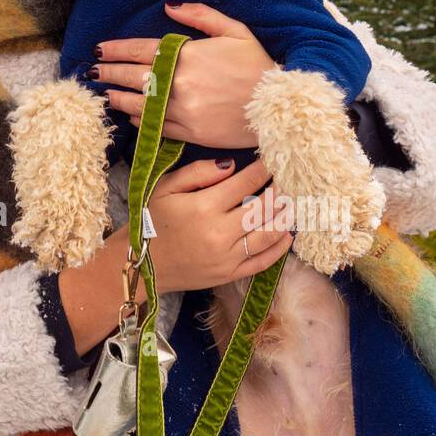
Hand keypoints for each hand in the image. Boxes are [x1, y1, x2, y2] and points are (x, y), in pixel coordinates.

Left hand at [91, 2, 275, 146]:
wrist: (279, 107)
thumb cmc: (258, 65)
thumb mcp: (235, 31)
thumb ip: (200, 16)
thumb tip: (168, 7)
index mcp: (188, 56)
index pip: (140, 50)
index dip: (116, 50)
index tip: (99, 50)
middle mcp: (180, 84)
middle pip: (132, 77)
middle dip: (108, 73)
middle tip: (92, 72)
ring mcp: (183, 111)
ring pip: (139, 105)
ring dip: (118, 99)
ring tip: (105, 94)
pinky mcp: (190, 134)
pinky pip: (155, 127)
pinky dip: (139, 120)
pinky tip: (130, 115)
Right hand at [144, 158, 292, 294]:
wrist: (142, 265)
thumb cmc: (151, 220)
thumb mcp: (166, 187)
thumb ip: (198, 172)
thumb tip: (232, 165)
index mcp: (204, 206)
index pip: (246, 183)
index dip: (263, 170)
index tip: (273, 160)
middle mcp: (220, 232)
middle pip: (263, 208)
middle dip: (280, 191)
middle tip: (290, 180)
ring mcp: (227, 257)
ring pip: (268, 235)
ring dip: (285, 218)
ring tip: (293, 204)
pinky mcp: (230, 275)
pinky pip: (262, 261)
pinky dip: (279, 248)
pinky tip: (287, 234)